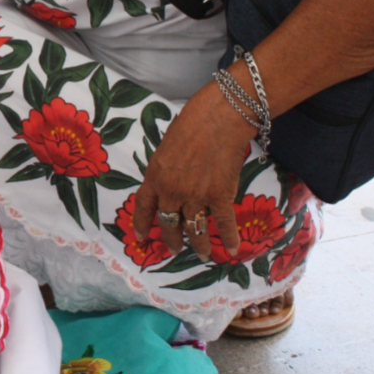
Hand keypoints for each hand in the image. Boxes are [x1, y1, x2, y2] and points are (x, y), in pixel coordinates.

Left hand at [131, 86, 254, 261]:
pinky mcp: (219, 197)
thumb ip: (166, 168)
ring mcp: (195, 196)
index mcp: (154, 176)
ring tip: (202, 254)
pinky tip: (232, 249)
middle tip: (175, 249)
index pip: (144, 206)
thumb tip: (170, 180)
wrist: (218, 118)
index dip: (142, 223)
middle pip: (168, 223)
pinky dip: (229, 238)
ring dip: (199, 245)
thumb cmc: (192, 124)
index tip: (141, 237)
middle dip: (172, 239)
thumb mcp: (167, 147)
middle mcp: (171, 191)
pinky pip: (222, 224)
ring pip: (194, 229)